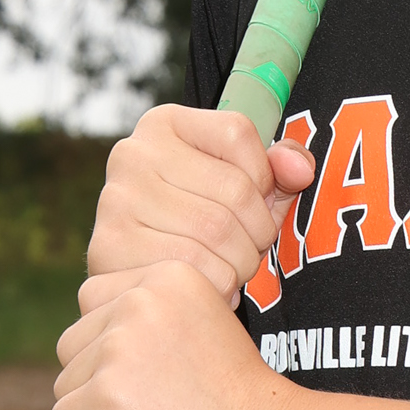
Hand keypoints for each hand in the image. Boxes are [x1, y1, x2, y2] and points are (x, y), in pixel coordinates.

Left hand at [52, 260, 292, 409]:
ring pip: (66, 384)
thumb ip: (155, 315)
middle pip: (73, 342)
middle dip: (94, 376)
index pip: (94, 299)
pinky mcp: (104, 396)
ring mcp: (118, 349)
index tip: (145, 369)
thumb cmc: (239, 393)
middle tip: (145, 403)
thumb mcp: (205, 322)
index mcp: (167, 275)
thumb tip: (102, 336)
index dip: (108, 340)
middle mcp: (138, 301)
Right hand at [88, 104, 316, 298]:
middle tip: (250, 250)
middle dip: (259, 232)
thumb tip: (299, 168)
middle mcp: (133, 153)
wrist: (141, 282)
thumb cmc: (200, 225)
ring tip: (231, 268)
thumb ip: (281, 168)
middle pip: (234, 190)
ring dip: (242, 263)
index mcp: (165, 123)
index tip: (257, 203)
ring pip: (218, 232)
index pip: (238, 133)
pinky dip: (219, 285)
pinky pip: (195, 268)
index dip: (265, 178)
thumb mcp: (246, 186)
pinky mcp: (110, 246)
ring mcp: (116, 198)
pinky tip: (210, 285)